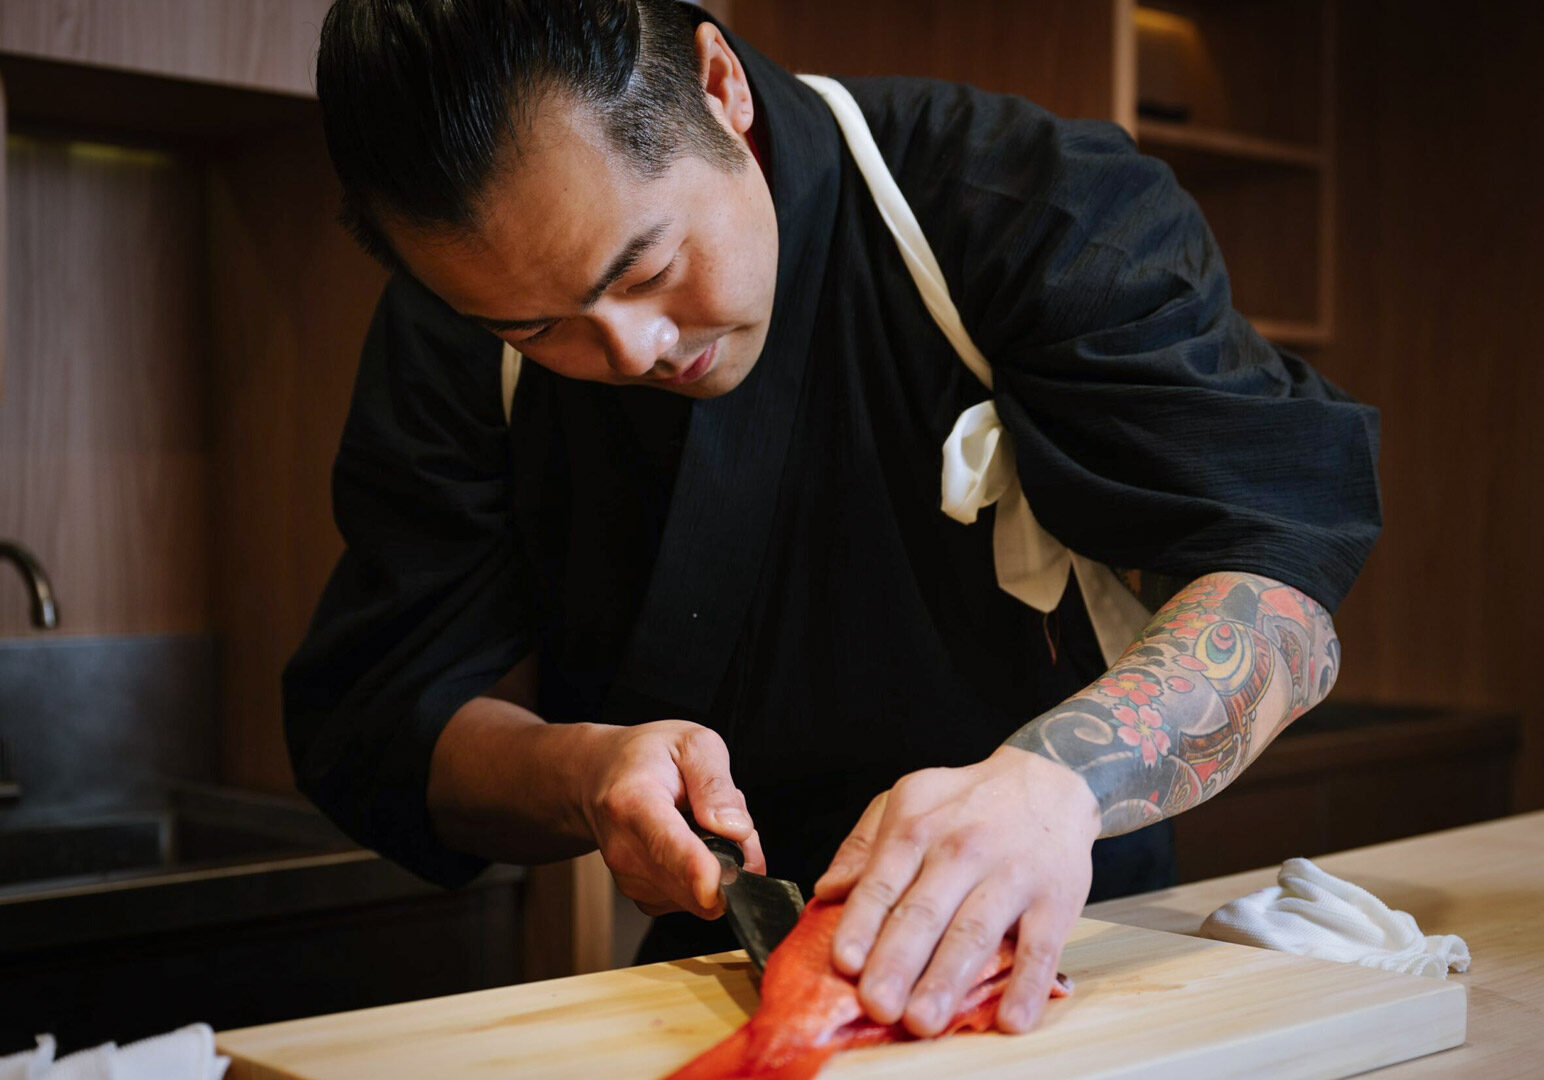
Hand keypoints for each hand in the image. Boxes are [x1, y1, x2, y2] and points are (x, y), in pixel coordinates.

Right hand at [578, 720, 765, 918]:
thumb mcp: (692, 743)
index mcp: (634, 801)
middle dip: (731, 856)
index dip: (694, 870)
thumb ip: (716, 784)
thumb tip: (736, 829)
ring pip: (702, 894)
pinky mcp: (641, 896)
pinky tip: (692, 842)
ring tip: (699, 821)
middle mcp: (624, 848)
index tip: (712, 887)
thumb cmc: (647, 757)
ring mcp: (629, 877)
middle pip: (693, 880)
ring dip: (719, 863)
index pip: (665, 844)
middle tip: (721, 813)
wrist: (599, 775)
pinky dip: (704, 875)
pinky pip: (694, 899)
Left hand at [813, 746, 1098, 1035]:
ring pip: (975, 933)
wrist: (1048, 780)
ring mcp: (1010, 876)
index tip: (846, 963)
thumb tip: (830, 889)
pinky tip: (1010, 1018)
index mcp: (917, 829)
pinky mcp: (1055, 901)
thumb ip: (864, 845)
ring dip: (948, 980)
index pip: (882, 883)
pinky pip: (1040, 948)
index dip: (862, 924)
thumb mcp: (908, 800)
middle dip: (898, 963)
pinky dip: (1026, 986)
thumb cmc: (967, 801)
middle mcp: (962, 851)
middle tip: (878, 1006)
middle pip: (924, 914)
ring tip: (924, 1020)